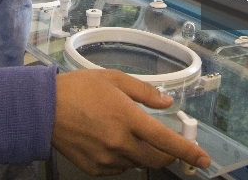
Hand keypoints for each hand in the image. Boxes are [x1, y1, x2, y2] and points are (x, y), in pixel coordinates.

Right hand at [52, 69, 210, 175]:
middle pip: (156, 158)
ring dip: (142, 152)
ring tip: (126, 132)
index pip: (166, 141)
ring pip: (137, 163)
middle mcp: (119, 142)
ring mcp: (107, 159)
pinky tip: (111, 140)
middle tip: (165, 142)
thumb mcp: (115, 80)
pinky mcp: (95, 168)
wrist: (44, 109)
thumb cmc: (79, 90)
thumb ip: (145, 92)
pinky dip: (123, 157)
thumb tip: (167, 103)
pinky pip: (119, 167)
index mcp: (127, 118)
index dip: (188, 151)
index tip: (203, 159)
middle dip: (167, 153)